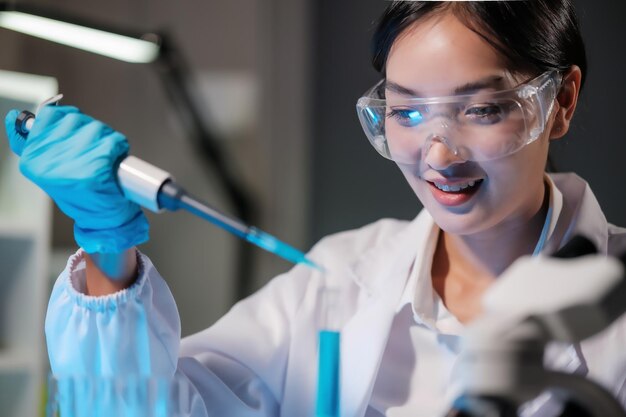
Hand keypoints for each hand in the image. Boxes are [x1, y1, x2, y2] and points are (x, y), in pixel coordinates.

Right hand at [4, 105, 148, 252]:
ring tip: (102, 158)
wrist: (102, 221)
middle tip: (92, 151)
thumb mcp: (47, 168)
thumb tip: (12, 117)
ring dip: (105, 137)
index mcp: (31, 160)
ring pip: (95, 127)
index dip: (64, 120)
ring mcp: (72, 164)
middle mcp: (47, 161)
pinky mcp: (95, 170)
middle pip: (73, 118)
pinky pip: (113, 141)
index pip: (46, 117)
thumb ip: (31, 144)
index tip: (71, 132)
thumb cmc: (78, 194)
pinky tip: (114, 161)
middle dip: (88, 129)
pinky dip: (119, 147)